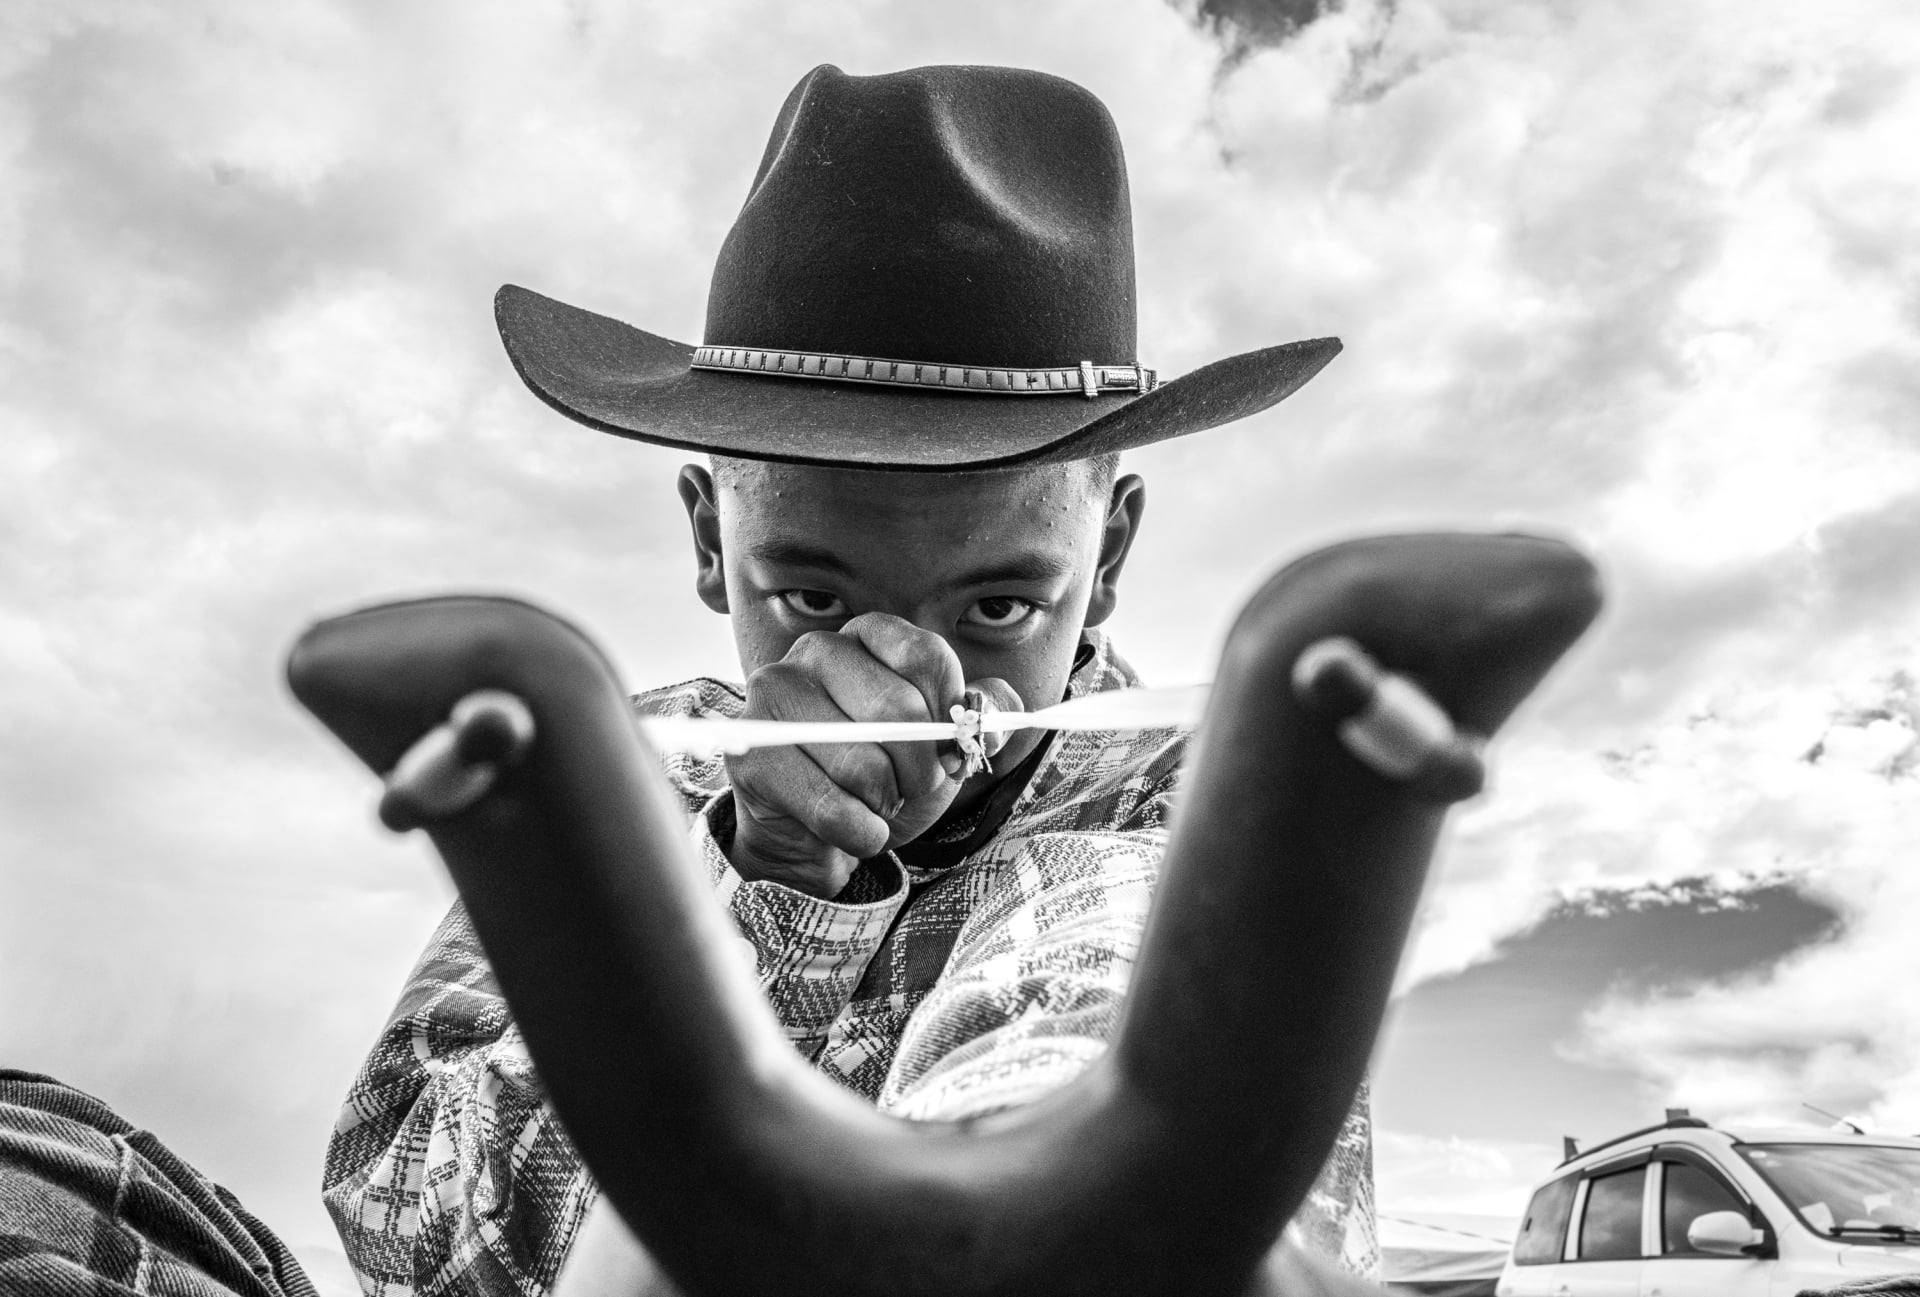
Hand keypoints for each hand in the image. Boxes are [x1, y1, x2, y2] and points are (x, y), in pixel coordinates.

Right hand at [724, 614, 1017, 897]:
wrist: (821, 833)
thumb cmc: (884, 774)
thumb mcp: (943, 741)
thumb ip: (982, 717)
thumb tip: (987, 717)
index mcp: (867, 635)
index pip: (927, 657)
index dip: (949, 715)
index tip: (947, 746)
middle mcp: (816, 651)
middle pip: (897, 710)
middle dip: (921, 769)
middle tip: (912, 788)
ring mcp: (774, 696)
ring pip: (862, 764)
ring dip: (886, 804)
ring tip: (874, 803)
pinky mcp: (752, 753)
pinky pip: (829, 806)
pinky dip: (860, 833)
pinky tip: (854, 830)